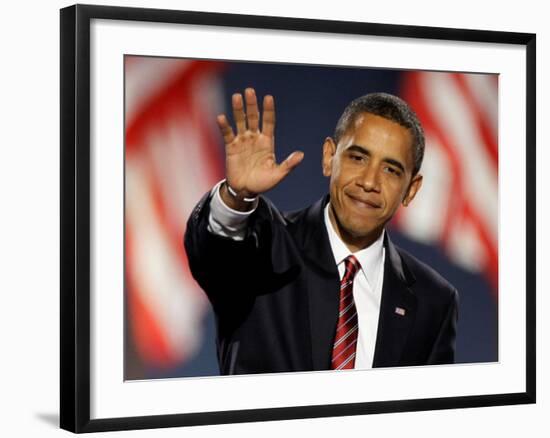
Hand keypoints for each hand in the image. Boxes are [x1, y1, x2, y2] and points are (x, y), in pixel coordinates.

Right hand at [216, 88, 303, 204]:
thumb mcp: (278, 174)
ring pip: (240, 122)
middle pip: (253, 118)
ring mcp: (242, 141)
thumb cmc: (263, 182)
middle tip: (250, 91)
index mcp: (267, 142)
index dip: (268, 110)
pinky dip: (225, 126)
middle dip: (251, 105)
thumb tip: (301, 155)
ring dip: (238, 110)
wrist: (245, 191)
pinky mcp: (231, 147)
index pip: (268, 122)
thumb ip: (288, 164)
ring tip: (237, 97)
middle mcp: (255, 138)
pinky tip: (222, 117)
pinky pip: (228, 134)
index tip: (268, 98)